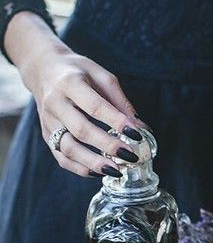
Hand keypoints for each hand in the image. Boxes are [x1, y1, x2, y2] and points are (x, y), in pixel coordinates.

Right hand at [6, 14, 146, 177]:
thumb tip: (140, 127)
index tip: (137, 133)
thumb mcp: (101, 76)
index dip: (116, 121)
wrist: (43, 69)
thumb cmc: (78, 71)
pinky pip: (61, 157)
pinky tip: (98, 172)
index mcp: (69, 83)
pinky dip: (80, 168)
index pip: (94, 106)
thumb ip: (120, 101)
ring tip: (116, 170)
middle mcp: (55, 103)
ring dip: (93, 163)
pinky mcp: (46, 135)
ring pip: (68, 148)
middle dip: (107, 145)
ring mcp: (48, 121)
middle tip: (130, 155)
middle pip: (81, 129)